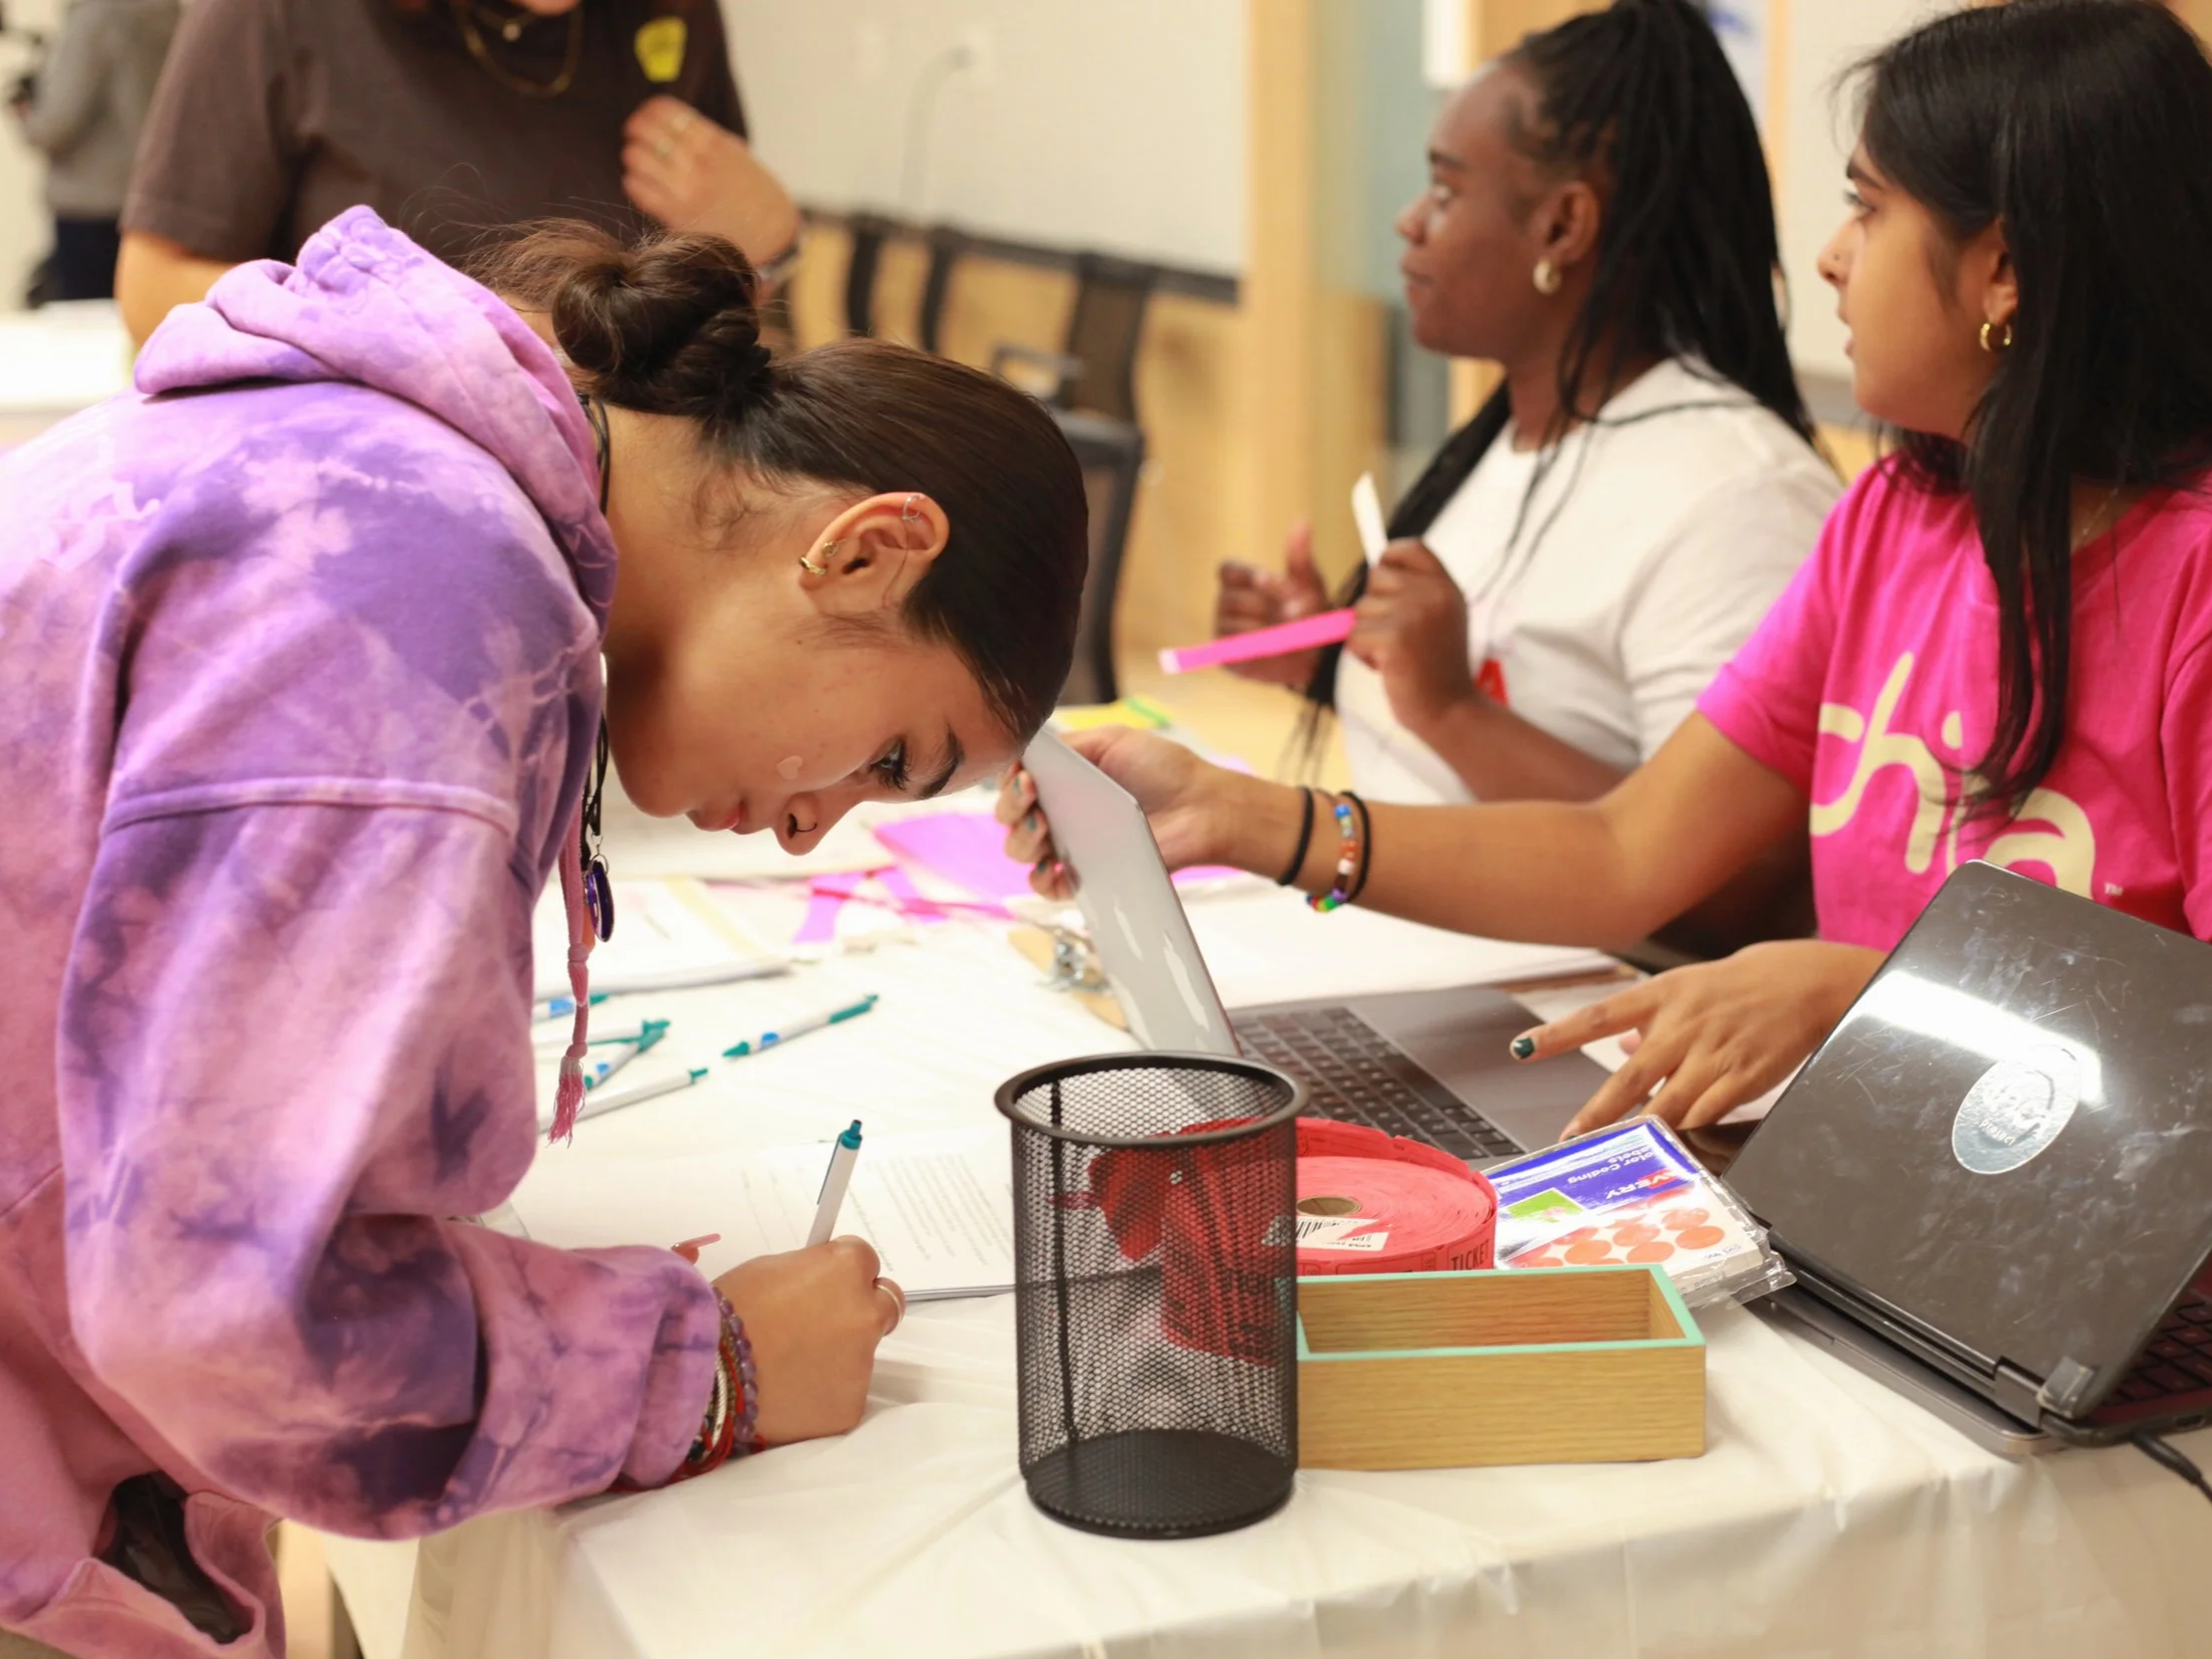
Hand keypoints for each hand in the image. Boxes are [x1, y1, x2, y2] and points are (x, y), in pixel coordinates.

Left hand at [623, 97, 799, 266]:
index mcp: (714, 143)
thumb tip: (675, 125)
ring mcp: (685, 189)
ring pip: (637, 157)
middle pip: (647, 131)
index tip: (645, 116)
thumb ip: (708, 139)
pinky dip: (634, 183)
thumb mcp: (737, 155)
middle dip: (636, 131)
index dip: (648, 111)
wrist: (771, 234)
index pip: (667, 112)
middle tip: (635, 136)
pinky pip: (638, 190)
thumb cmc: (756, 195)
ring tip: (638, 161)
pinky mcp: (676, 215)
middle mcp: (697, 163)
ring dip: (633, 156)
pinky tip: (640, 183)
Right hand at [711, 1237, 901, 1444]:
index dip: (841, 1272)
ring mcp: (862, 1364)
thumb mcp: (769, 1269)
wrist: (705, 1375)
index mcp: (847, 1270)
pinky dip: (824, 1392)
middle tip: (826, 1322)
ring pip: (861, 1353)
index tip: (825, 1283)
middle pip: (885, 1304)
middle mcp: (866, 1313)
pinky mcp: (851, 1407)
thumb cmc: (727, 1313)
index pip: (865, 1260)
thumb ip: (810, 1272)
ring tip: (790, 1366)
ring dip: (838, 1354)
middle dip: (862, 1308)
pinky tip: (789, 1393)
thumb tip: (824, 1282)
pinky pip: (844, 1393)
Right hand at [997, 727, 1238, 899]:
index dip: (1009, 780)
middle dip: (1010, 806)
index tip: (1024, 775)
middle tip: (1032, 796)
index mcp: (1060, 778)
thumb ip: (1068, 746)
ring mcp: (1069, 846)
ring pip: (1019, 850)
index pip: (1013, 781)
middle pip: (1007, 816)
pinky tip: (1050, 866)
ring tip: (1043, 826)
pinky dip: (1040, 879)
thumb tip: (1025, 753)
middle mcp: (1058, 812)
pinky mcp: (1085, 876)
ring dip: (1020, 838)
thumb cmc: (1163, 769)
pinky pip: (1047, 887)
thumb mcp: (1112, 741)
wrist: (1202, 807)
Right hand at [1214, 522, 1330, 687]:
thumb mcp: (1308, 582)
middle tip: (1295, 613)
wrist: (1316, 653)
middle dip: (1268, 606)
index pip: (1227, 570)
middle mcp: (1225, 603)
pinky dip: (1261, 648)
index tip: (1272, 581)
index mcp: (1239, 581)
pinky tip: (1277, 648)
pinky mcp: (1227, 656)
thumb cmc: (1308, 611)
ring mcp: (1223, 630)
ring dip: (1268, 630)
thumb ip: (1299, 554)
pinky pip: (1236, 649)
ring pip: (1236, 626)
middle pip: (1234, 599)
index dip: (1248, 575)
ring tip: (1288, 633)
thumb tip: (1302, 520)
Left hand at [1346, 539, 1476, 737]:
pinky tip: (1388, 667)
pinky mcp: (1394, 638)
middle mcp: (1434, 593)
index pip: (1409, 547)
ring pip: (1361, 609)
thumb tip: (1375, 566)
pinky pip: (1354, 635)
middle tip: (1400, 638)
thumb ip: (1416, 591)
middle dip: (1375, 608)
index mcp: (1446, 586)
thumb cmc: (1436, 668)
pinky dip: (1362, 654)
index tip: (1388, 587)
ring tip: (1396, 655)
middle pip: (1375, 578)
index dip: (1389, 560)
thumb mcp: (1440, 618)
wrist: (1450, 710)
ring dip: (1369, 635)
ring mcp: (1415, 613)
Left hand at [1512, 940, 1883, 1136]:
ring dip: (1640, 1132)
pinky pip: (1706, 1114)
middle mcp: (1681, 1024)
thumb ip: (1649, 1021)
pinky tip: (1673, 1147)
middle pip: (1629, 1077)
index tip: (1520, 1050)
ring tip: (1617, 1153)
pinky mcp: (1742, 1078)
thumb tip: (1618, 1046)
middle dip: (1597, 1113)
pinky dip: (1687, 1132)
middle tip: (1571, 1140)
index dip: (1557, 1034)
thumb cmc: (1739, 987)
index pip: (1598, 1015)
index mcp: (1660, 995)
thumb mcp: (1686, 989)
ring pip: (1667, 1105)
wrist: (1804, 983)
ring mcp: (1712, 1053)